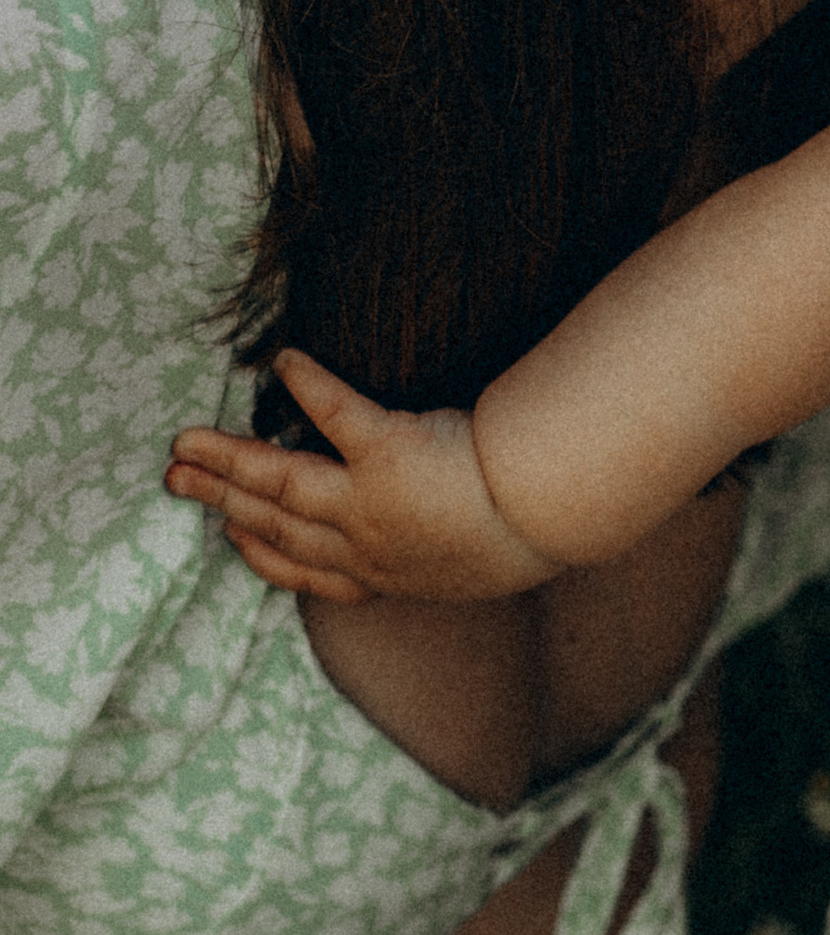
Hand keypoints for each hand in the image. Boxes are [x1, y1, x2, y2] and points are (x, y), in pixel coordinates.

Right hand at [166, 348, 560, 603]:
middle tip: (174, 482)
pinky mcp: (389, 451)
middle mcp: (364, 543)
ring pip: (280, 483)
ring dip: (228, 461)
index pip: (309, 571)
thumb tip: (431, 529)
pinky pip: (336, 413)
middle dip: (221, 503)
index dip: (263, 555)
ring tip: (187, 442)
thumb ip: (435, 550)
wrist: (551, 519)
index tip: (231, 536)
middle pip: (275, 524)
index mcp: (382, 573)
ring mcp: (370, 501)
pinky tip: (286, 360)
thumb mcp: (472, 565)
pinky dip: (310, 385)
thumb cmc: (527, 536)